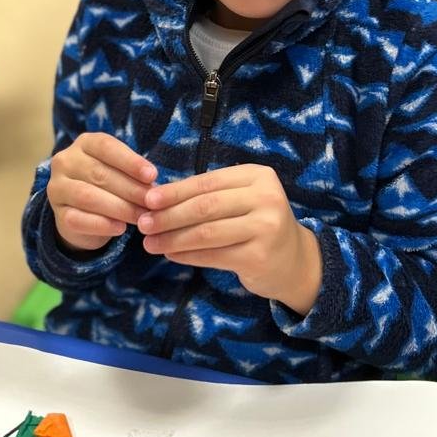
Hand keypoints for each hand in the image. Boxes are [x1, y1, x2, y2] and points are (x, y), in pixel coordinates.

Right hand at [48, 132, 156, 251]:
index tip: (152, 175)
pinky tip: (120, 228)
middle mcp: (65, 162)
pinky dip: (102, 225)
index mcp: (84, 144)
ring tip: (141, 216)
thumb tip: (153, 187)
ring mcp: (58, 188)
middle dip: (130, 189)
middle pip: (99, 173)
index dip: (130, 161)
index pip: (106, 147)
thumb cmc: (110, 185)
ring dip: (119, 208)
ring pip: (88, 196)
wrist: (85, 213)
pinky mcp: (58, 214)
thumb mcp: (121, 172)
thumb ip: (134, 174)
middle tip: (151, 202)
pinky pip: (78, 219)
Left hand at [138, 165, 322, 315]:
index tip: (147, 200)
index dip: (175, 191)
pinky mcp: (260, 256)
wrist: (294, 260)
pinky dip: (188, 255)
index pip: (208, 181)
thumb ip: (208, 196)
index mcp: (258, 175)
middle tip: (143, 224)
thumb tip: (156, 199)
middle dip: (169, 215)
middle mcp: (266, 197)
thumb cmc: (257, 224)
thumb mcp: (240, 200)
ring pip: (207, 232)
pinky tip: (171, 254)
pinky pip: (214, 255)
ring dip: (173, 238)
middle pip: (205, 206)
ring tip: (150, 243)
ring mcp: (266, 227)